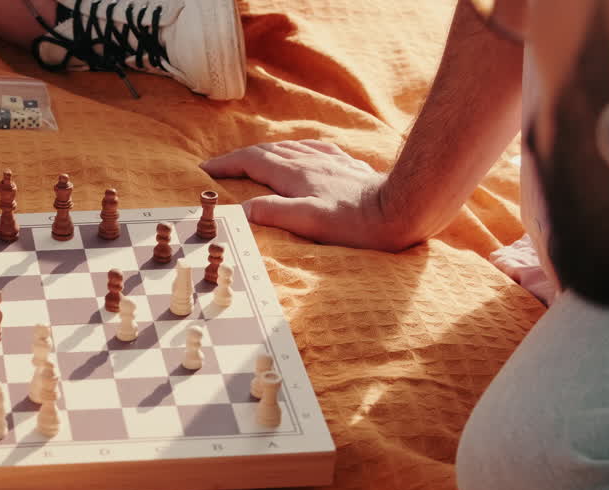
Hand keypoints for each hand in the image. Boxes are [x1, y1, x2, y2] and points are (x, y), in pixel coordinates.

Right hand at [201, 140, 417, 250]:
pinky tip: (302, 153)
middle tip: (221, 167)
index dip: (226, 164)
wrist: (404, 209)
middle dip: (240, 157)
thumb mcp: (309, 222)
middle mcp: (311, 162)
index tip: (204, 170)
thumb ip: (272, 212)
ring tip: (253, 159)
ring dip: (266, 151)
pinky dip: (297, 150)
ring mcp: (331, 161)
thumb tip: (240, 210)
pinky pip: (315, 150)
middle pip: (268, 151)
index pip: (251, 161)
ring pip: (290, 148)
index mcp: (296, 174)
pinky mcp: (348, 167)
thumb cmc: (358, 223)